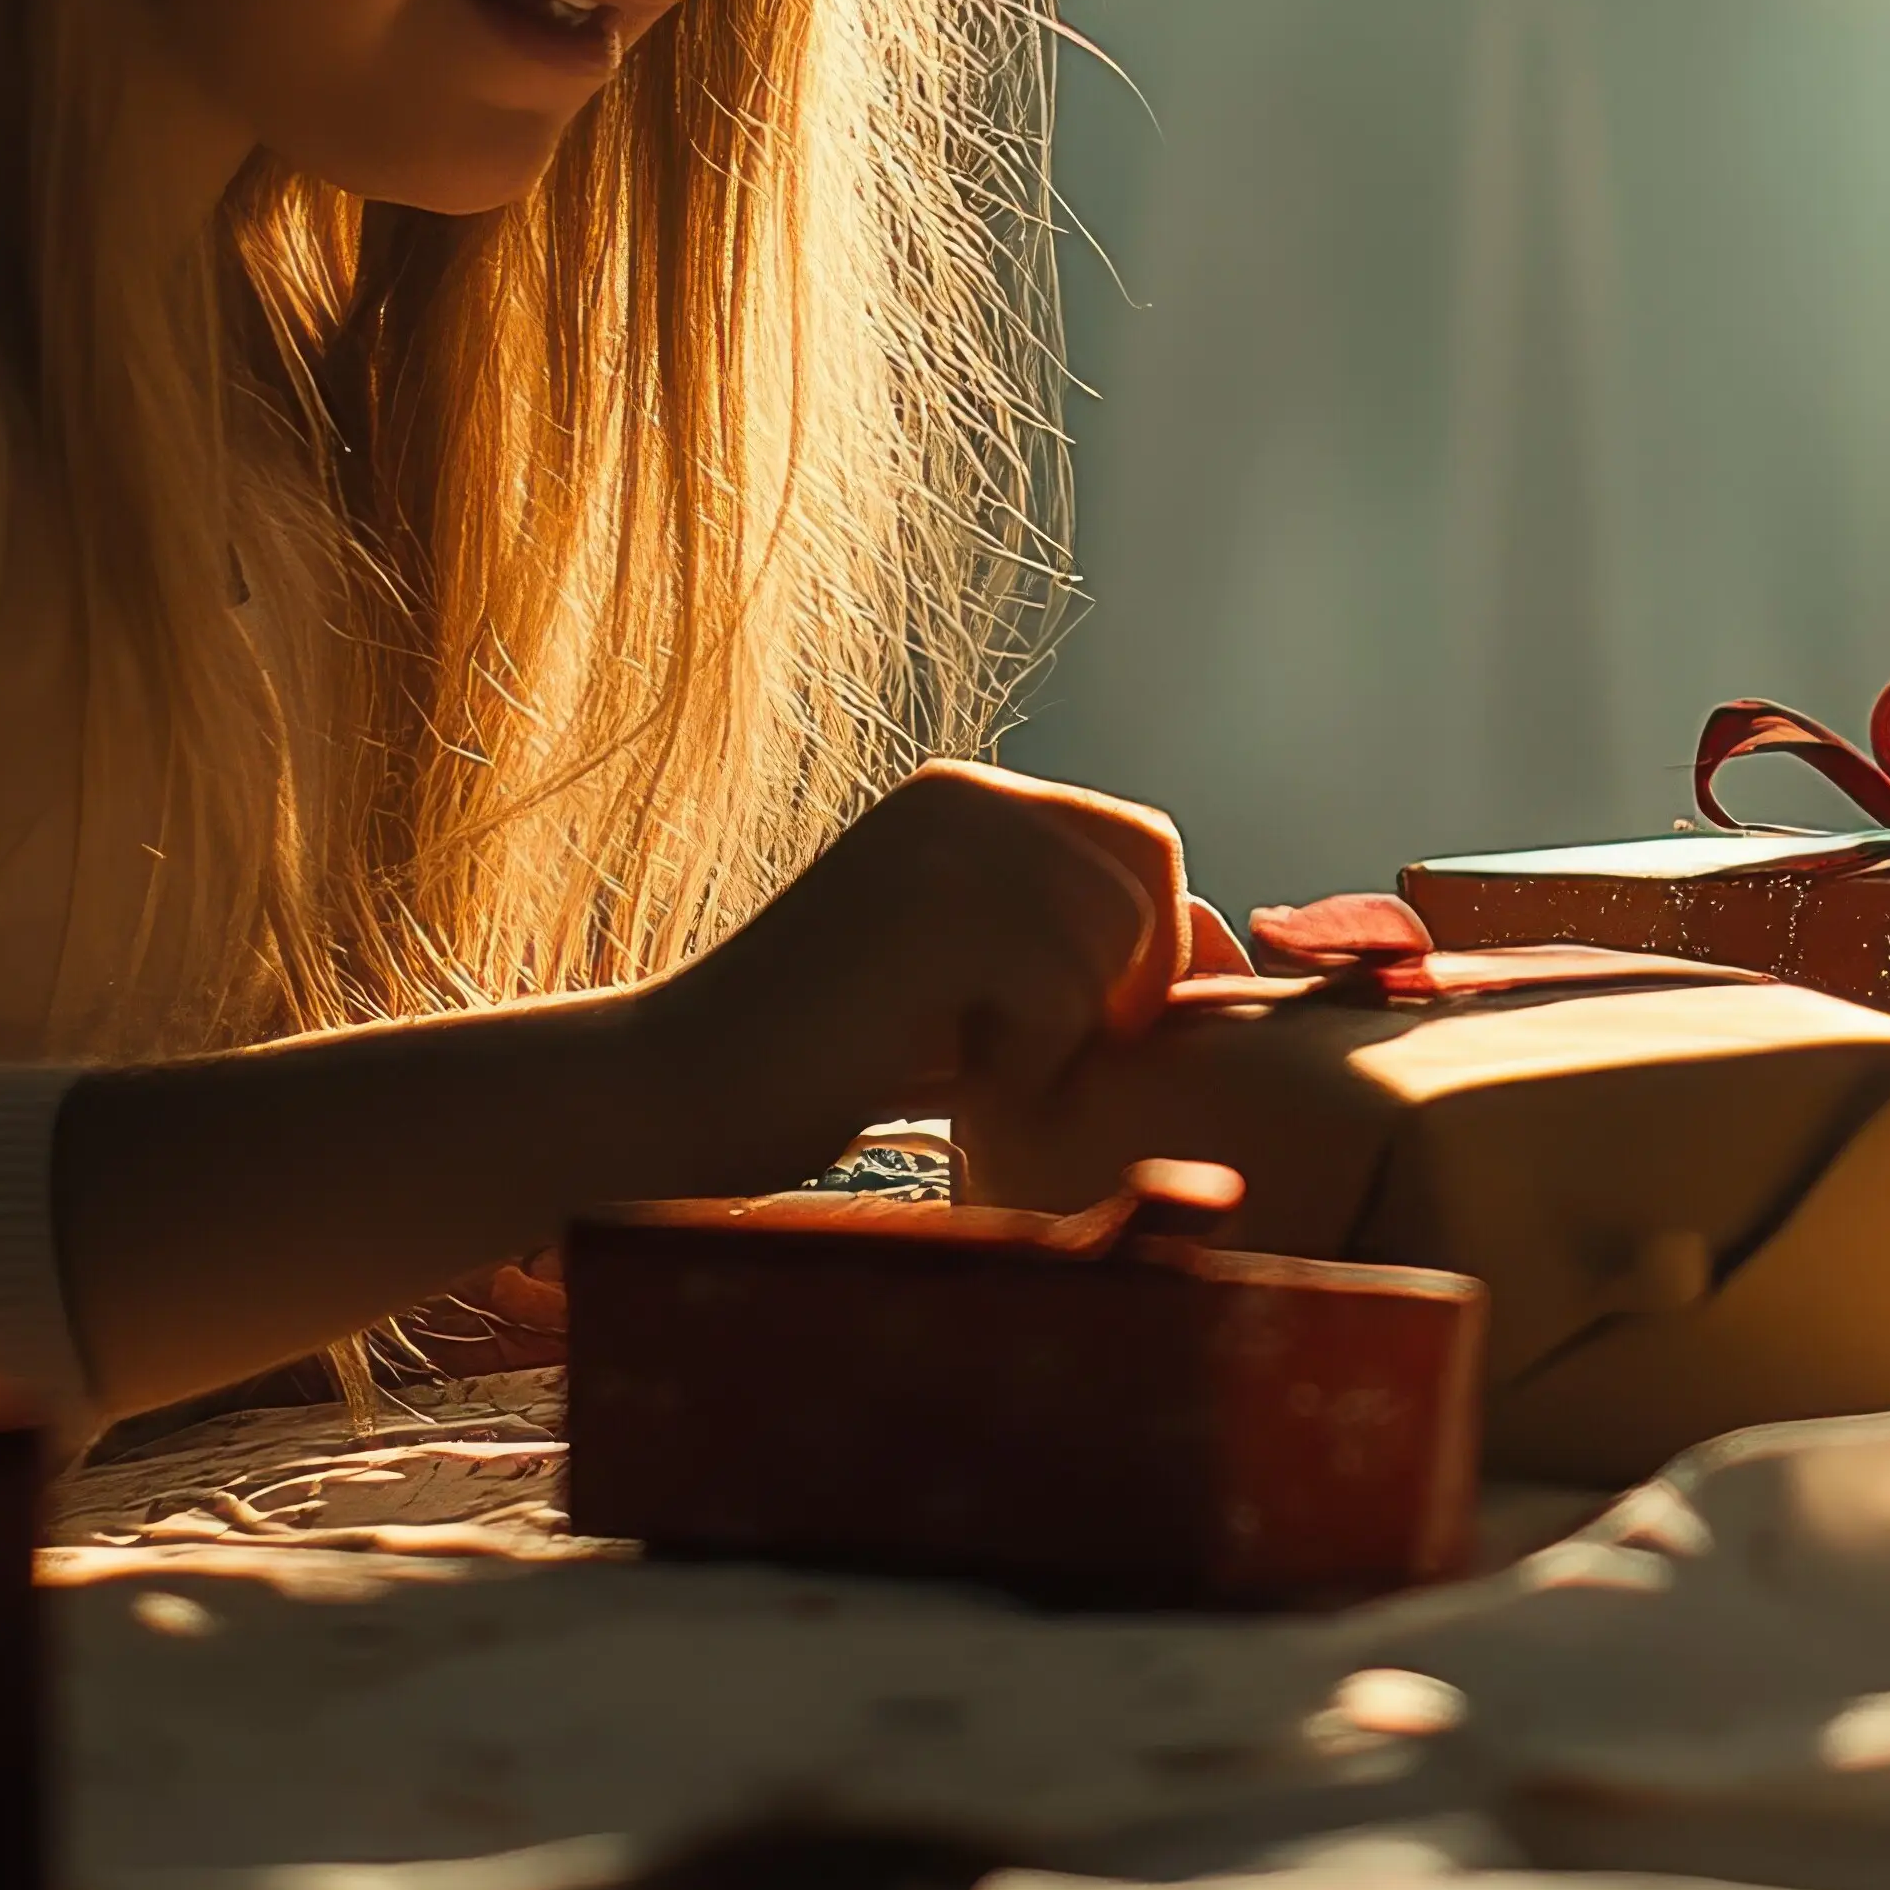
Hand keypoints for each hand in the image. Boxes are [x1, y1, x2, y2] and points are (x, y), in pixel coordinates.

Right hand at [637, 762, 1223, 1176]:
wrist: (668, 1094)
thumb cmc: (824, 1067)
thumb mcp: (978, 997)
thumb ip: (1082, 959)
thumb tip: (1222, 942)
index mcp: (968, 799)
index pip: (1139, 845)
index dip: (1145, 951)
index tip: (1088, 1038)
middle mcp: (962, 795)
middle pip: (1144, 886)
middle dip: (1116, 995)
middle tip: (1028, 1063)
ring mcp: (944, 842)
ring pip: (1115, 939)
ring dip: (1066, 1034)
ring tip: (977, 1070)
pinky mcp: (932, 908)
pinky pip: (1065, 990)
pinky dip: (1029, 1062)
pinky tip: (953, 1083)